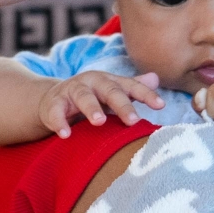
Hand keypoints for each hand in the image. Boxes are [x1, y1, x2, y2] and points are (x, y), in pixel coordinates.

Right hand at [43, 68, 164, 132]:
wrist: (52, 99)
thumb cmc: (91, 98)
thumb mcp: (112, 92)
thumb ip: (133, 87)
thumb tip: (156, 78)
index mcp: (110, 81)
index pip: (131, 86)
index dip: (146, 95)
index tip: (161, 105)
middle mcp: (92, 82)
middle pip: (109, 90)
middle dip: (122, 104)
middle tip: (133, 121)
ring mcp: (71, 91)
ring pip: (83, 96)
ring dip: (91, 108)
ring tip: (99, 122)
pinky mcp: (53, 103)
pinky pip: (55, 112)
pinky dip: (59, 122)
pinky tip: (65, 134)